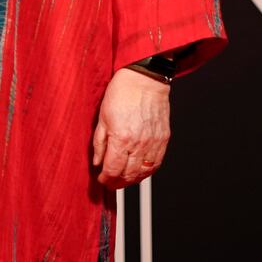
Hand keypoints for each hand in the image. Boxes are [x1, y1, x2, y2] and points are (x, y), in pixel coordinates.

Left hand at [91, 67, 170, 189]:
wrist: (144, 79)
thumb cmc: (122, 93)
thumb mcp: (102, 118)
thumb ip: (99, 143)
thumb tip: (98, 162)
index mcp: (121, 139)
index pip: (112, 170)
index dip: (105, 179)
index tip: (101, 179)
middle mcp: (139, 144)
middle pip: (128, 175)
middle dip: (117, 183)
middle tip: (110, 182)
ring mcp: (153, 142)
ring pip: (143, 173)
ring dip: (132, 180)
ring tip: (123, 178)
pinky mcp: (163, 139)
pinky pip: (156, 164)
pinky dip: (147, 172)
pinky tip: (139, 171)